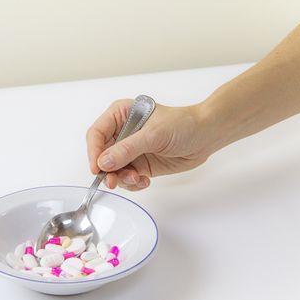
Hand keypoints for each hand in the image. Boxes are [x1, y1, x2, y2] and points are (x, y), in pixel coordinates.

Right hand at [86, 99, 213, 190]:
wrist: (206, 136)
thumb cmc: (183, 124)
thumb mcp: (153, 135)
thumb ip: (127, 149)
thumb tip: (104, 163)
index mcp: (120, 115)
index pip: (96, 134)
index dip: (94, 152)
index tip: (97, 168)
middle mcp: (121, 132)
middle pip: (101, 155)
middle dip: (107, 170)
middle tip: (113, 182)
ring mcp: (130, 150)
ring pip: (112, 170)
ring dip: (121, 179)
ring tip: (137, 180)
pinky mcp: (139, 164)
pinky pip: (126, 178)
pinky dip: (132, 184)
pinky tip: (144, 181)